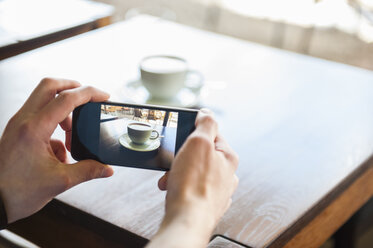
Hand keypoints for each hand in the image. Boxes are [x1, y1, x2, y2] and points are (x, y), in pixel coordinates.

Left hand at [0, 78, 113, 222]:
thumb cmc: (18, 192)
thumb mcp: (60, 182)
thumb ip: (88, 171)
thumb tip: (107, 169)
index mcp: (35, 128)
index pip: (66, 99)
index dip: (89, 93)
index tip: (104, 96)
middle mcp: (24, 120)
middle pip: (49, 86)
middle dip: (72, 86)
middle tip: (88, 98)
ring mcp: (18, 124)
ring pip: (43, 100)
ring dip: (64, 111)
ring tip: (72, 135)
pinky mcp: (17, 131)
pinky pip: (40, 117)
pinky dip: (54, 127)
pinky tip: (59, 152)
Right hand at [148, 109, 238, 247]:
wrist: (187, 221)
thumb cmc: (193, 185)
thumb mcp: (198, 143)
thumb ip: (206, 124)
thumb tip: (207, 113)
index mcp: (228, 157)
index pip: (211, 134)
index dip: (193, 134)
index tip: (182, 138)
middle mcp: (226, 175)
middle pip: (200, 155)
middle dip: (182, 157)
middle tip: (174, 161)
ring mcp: (217, 191)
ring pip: (193, 172)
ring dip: (178, 172)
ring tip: (171, 179)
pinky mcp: (206, 204)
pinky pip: (190, 188)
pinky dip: (180, 187)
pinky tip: (174, 190)